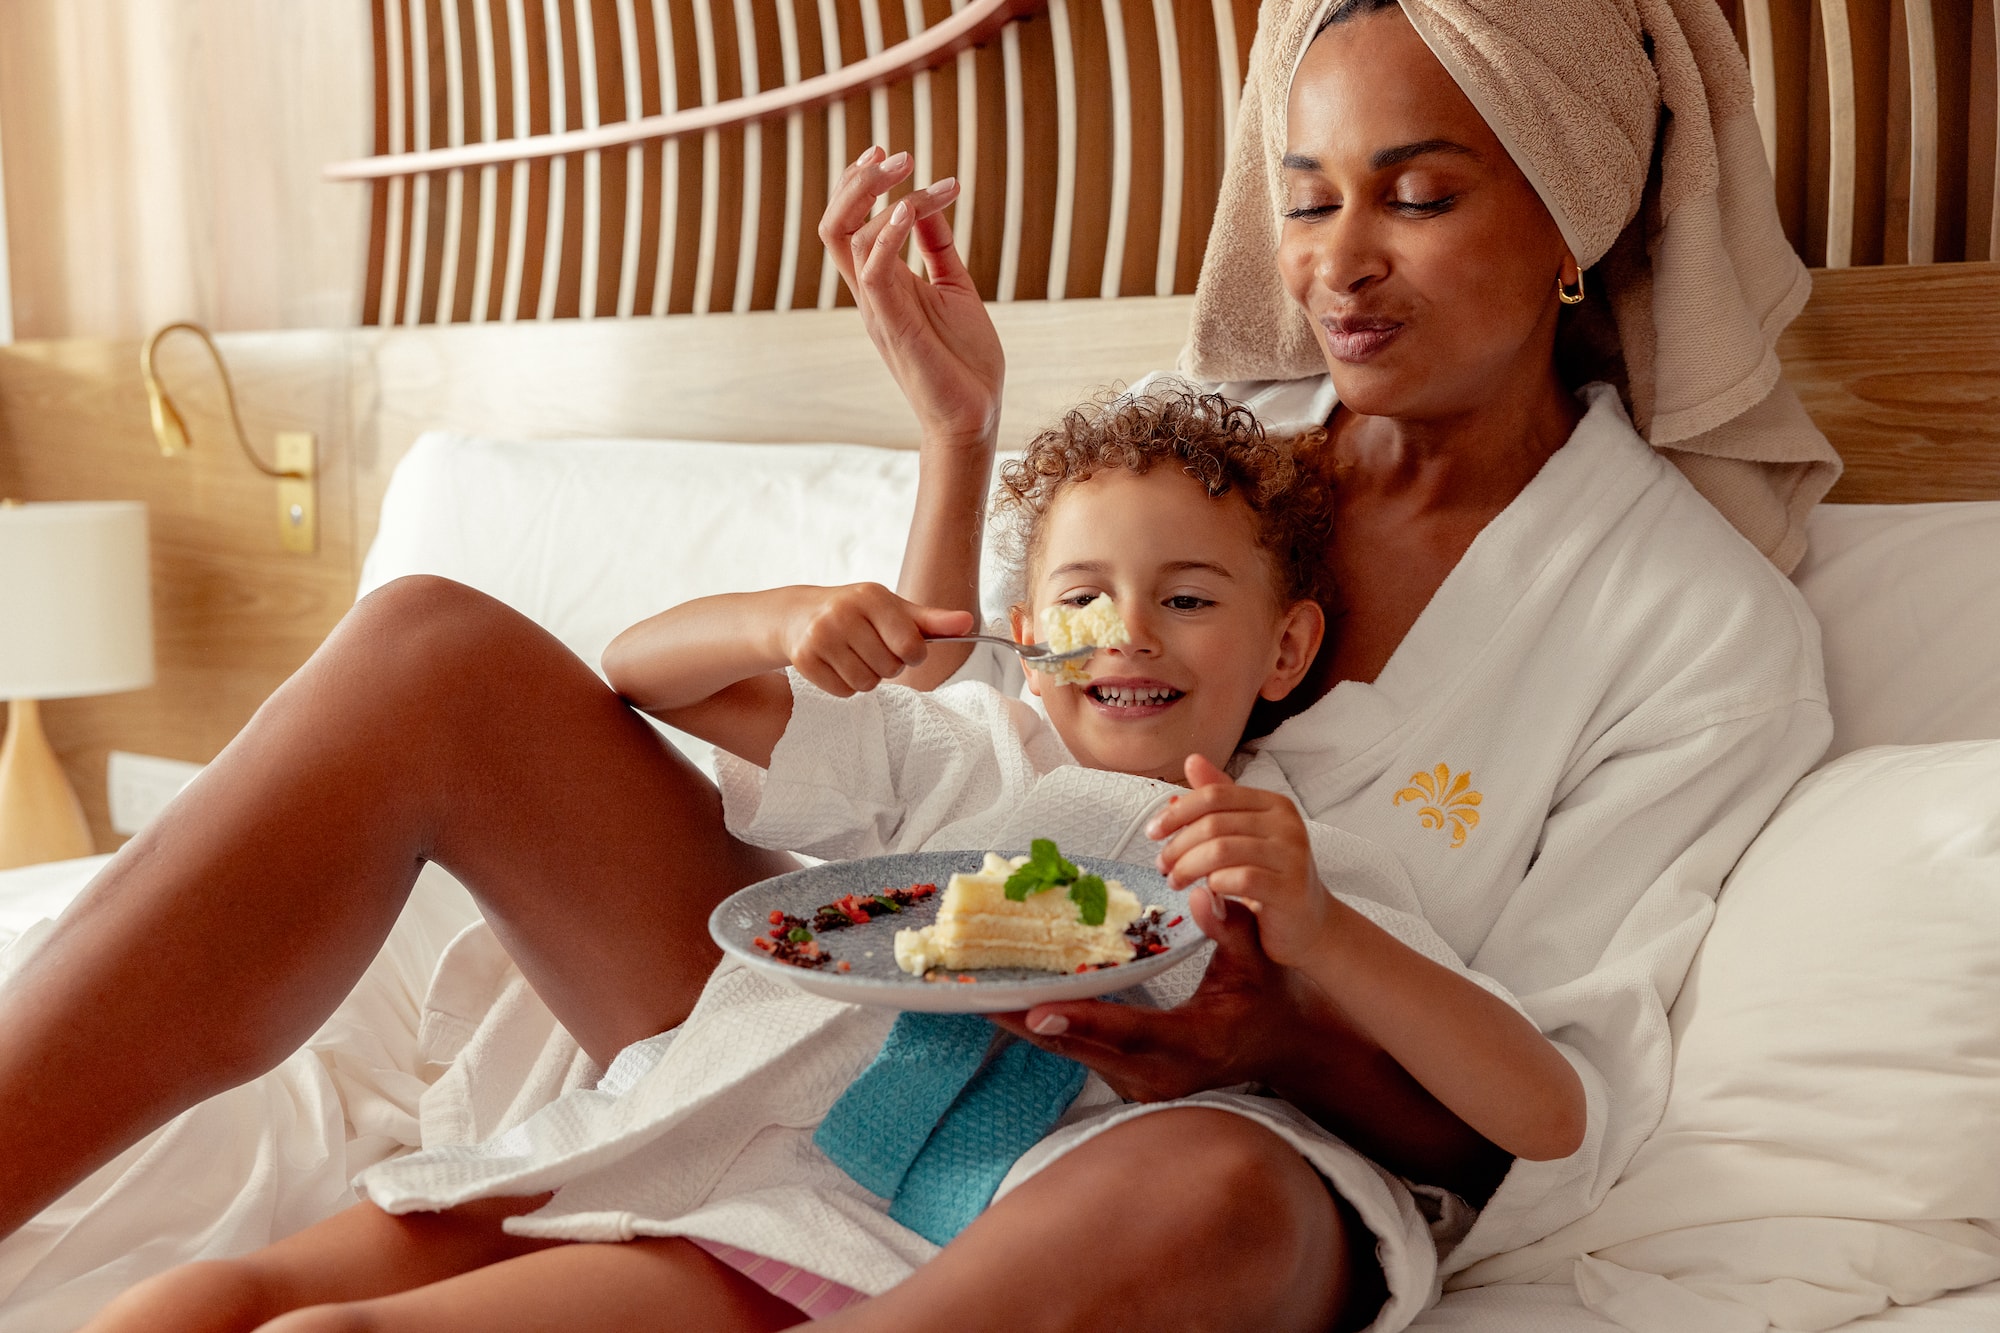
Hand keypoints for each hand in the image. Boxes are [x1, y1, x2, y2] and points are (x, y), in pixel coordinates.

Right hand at [778, 583, 972, 697]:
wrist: (800, 614)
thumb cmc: (858, 613)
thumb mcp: (895, 609)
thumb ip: (932, 620)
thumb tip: (968, 623)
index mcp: (872, 596)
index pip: (911, 646)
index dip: (913, 654)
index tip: (904, 647)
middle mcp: (842, 613)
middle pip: (889, 668)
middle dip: (888, 665)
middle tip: (873, 649)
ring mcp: (820, 636)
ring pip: (866, 684)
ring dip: (867, 677)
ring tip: (856, 656)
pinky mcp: (803, 659)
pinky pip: (843, 692)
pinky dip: (845, 685)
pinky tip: (837, 664)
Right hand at [818, 146, 1004, 452]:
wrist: (974, 416)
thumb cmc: (966, 360)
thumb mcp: (956, 289)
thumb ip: (938, 249)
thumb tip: (932, 205)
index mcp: (883, 284)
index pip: (849, 224)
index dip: (859, 183)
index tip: (890, 152)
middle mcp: (871, 293)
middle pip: (834, 224)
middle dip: (859, 179)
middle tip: (898, 153)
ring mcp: (877, 308)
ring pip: (845, 238)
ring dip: (877, 195)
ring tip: (910, 170)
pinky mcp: (892, 325)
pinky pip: (872, 271)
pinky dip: (886, 235)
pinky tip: (908, 210)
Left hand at [990, 884, 1332, 1101]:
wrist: (1282, 1046)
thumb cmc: (1270, 998)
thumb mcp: (1259, 962)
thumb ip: (1230, 928)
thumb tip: (1201, 893)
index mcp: (1194, 1045)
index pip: (1130, 1034)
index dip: (1082, 1021)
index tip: (1036, 1012)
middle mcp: (1163, 1075)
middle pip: (1084, 1051)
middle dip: (1028, 1024)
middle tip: (978, 997)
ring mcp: (1145, 1086)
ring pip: (1076, 1056)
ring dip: (1029, 1027)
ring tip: (980, 995)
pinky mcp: (1131, 1082)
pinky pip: (1082, 1055)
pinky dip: (1051, 1030)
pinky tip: (1014, 1003)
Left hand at [1148, 755, 1332, 970]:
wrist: (1309, 925)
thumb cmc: (1271, 878)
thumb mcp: (1243, 836)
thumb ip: (1219, 803)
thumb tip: (1191, 761)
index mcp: (1273, 804)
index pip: (1215, 794)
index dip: (1178, 812)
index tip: (1153, 832)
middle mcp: (1286, 823)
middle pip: (1213, 823)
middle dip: (1178, 845)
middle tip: (1162, 865)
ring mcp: (1292, 855)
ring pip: (1221, 850)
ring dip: (1188, 867)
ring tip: (1176, 881)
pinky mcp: (1290, 888)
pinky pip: (1239, 879)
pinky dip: (1214, 885)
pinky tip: (1207, 892)